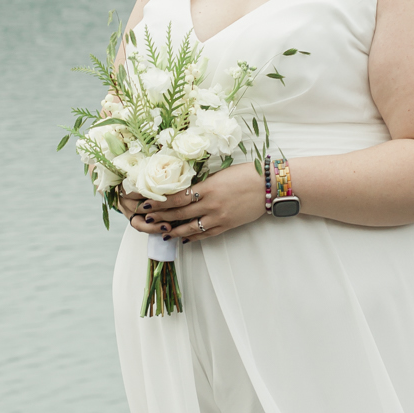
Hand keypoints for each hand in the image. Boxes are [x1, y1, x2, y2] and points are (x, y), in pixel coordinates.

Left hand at [123, 162, 265, 243]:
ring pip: (190, 227)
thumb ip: (202, 183)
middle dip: (160, 217)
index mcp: (207, 187)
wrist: (269, 186)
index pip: (176, 198)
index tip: (145, 204)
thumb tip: (185, 190)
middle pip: (179, 214)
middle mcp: (210, 204)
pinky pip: (206, 234)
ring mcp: (219, 217)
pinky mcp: (227, 226)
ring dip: (173, 231)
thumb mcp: (220, 174)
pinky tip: (183, 239)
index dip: (159, 202)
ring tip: (160, 232)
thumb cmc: (246, 174)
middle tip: (144, 220)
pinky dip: (193, 237)